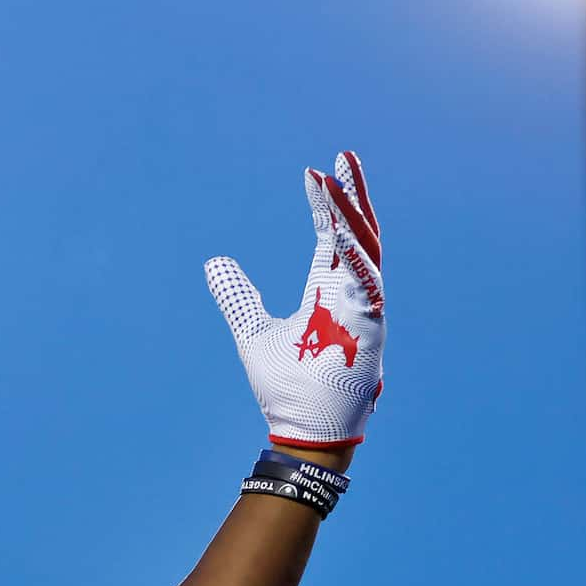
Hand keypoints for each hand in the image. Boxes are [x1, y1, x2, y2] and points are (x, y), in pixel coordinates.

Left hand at [205, 151, 384, 450]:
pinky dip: (358, 260)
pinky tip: (346, 234)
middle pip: (356, 233)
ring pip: (364, 251)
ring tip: (340, 181)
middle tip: (343, 157)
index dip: (324, 205)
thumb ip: (238, 295)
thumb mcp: (253, 331)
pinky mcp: (371, 330)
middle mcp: (350, 293)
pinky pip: (368, 287)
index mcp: (327, 290)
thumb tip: (214, 262)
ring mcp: (364, 309)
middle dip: (350, 195)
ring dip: (353, 217)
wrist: (302, 428)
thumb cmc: (287, 386)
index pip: (329, 237)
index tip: (313, 172)